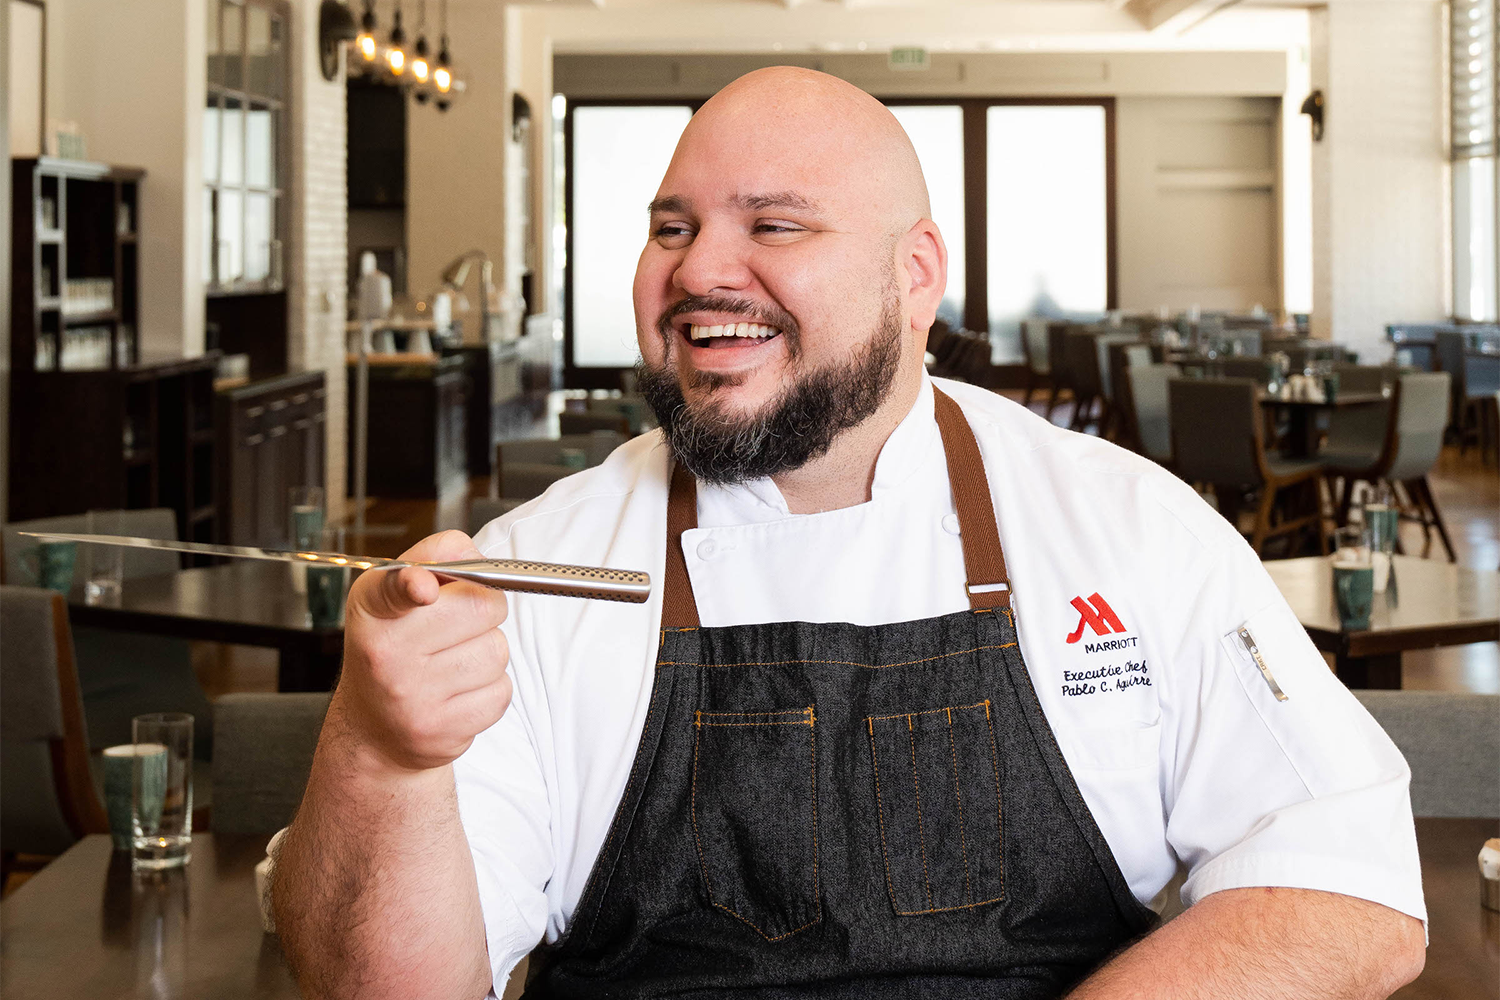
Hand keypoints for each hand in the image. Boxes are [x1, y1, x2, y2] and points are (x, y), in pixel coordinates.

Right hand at [334, 530, 511, 773]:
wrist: (372, 729)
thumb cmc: (393, 647)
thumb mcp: (393, 593)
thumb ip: (434, 558)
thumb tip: (475, 557)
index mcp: (373, 610)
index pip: (394, 589)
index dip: (414, 584)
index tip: (424, 589)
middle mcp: (386, 654)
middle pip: (481, 607)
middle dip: (486, 606)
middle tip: (462, 621)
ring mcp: (412, 697)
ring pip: (497, 650)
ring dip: (488, 650)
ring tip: (454, 660)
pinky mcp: (440, 731)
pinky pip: (501, 692)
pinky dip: (491, 688)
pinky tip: (459, 690)